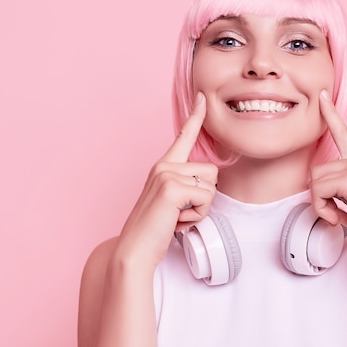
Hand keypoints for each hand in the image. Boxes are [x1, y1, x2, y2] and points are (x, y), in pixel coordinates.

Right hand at [115, 92, 217, 268]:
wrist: (134, 250)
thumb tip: (210, 182)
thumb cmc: (155, 229)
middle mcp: (164, 165)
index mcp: (163, 166)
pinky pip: (206, 199)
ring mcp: (166, 174)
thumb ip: (187, 186)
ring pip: (211, 186)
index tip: (203, 97)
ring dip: (201, 208)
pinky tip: (176, 222)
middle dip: (204, 198)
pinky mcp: (171, 188)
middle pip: (212, 171)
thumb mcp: (173, 202)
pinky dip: (196, 216)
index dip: (196, 116)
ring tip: (177, 217)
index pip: (184, 136)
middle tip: (180, 213)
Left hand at [309, 90, 346, 255]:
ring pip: (314, 182)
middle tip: (338, 215)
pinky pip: (318, 191)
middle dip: (320, 198)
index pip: (343, 133)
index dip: (331, 114)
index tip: (322, 97)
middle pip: (315, 171)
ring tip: (341, 218)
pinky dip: (323, 210)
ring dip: (321, 206)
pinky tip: (342, 220)